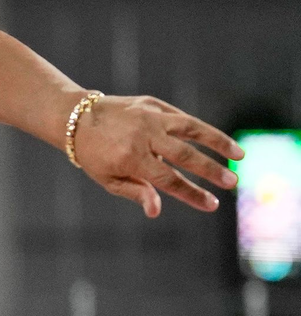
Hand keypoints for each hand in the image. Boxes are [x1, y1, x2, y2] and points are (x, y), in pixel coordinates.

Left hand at [72, 95, 244, 217]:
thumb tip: (156, 211)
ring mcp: (148, 116)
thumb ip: (136, 192)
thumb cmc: (94, 154)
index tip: (212, 204)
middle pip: (184, 155)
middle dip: (211, 170)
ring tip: (240, 155)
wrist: (75, 118)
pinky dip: (201, 129)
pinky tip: (217, 140)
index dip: (192, 193)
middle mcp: (142, 135)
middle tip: (232, 183)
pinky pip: (181, 118)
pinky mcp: (151, 104)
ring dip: (218, 141)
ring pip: (191, 128)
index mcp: (130, 157)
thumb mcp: (108, 179)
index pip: (168, 180)